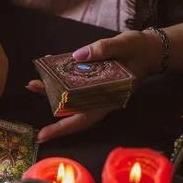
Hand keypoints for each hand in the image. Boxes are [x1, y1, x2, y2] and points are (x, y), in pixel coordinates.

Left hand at [28, 30, 162, 141]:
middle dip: (49, 100)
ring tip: (34, 81)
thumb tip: (76, 55)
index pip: (83, 119)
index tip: (42, 136)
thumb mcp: (124, 46)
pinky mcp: (93, 80)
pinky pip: (73, 82)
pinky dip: (60, 76)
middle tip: (31, 86)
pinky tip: (49, 66)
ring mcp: (95, 91)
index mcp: (108, 98)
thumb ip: (102, 50)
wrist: (151, 49)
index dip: (62, 128)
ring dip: (51, 90)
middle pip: (71, 108)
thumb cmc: (139, 50)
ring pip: (69, 96)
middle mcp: (99, 98)